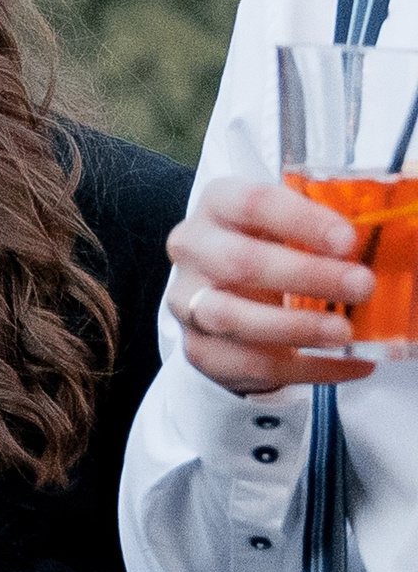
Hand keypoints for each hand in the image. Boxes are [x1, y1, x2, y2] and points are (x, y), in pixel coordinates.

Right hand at [166, 177, 376, 393]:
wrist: (221, 294)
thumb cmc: (264, 248)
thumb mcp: (285, 226)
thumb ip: (321, 228)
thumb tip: (382, 240)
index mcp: (217, 205)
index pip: (253, 203)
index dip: (302, 221)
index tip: (347, 240)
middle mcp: (193, 249)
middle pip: (240, 261)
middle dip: (306, 276)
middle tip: (361, 285)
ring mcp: (188, 302)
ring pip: (233, 317)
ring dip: (296, 326)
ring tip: (345, 332)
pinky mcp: (201, 349)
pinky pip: (252, 363)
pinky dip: (307, 368)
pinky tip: (348, 364)